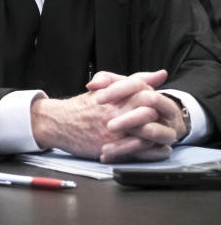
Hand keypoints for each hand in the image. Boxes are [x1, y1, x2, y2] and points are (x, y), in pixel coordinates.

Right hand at [32, 70, 181, 162]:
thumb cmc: (83, 106)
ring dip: (159, 134)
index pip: (144, 91)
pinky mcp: (110, 145)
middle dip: (161, 116)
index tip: (159, 104)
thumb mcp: (107, 87)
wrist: (58, 122)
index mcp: (115, 94)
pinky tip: (159, 149)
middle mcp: (115, 110)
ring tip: (164, 136)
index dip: (156, 97)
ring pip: (146, 131)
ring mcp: (112, 129)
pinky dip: (152, 151)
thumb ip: (134, 79)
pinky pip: (138, 149)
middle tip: (166, 121)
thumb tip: (161, 74)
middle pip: (148, 110)